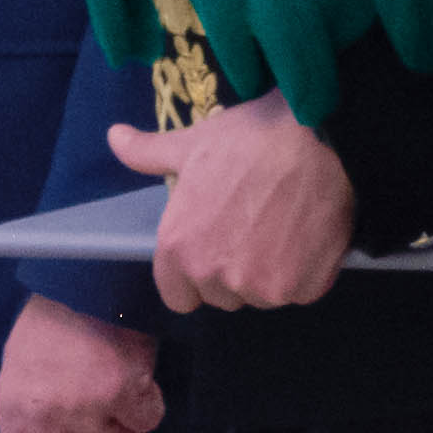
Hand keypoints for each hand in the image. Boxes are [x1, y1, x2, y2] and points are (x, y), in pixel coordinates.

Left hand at [0, 294, 163, 432]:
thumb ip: (32, 417)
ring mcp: (84, 406)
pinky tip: (140, 385)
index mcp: (13, 410)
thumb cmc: (49, 325)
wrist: (81, 280)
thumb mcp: (20, 373)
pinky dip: (149, 408)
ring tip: (121, 406)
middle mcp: (45, 415)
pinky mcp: (123, 390)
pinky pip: (147, 423)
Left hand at [103, 97, 359, 311]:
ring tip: (284, 227)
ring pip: (262, 296)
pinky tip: (310, 234)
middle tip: (254, 227)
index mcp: (179, 247)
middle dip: (235, 271)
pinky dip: (307, 272)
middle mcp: (214, 275)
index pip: (178, 296)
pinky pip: (300, 292)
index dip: (195, 274)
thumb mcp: (191, 144)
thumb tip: (113, 136)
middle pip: (222, 296)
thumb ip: (149, 153)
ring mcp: (260, 286)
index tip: (216, 248)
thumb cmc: (250, 139)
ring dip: (272, 273)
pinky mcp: (300, 287)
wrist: (319, 137)